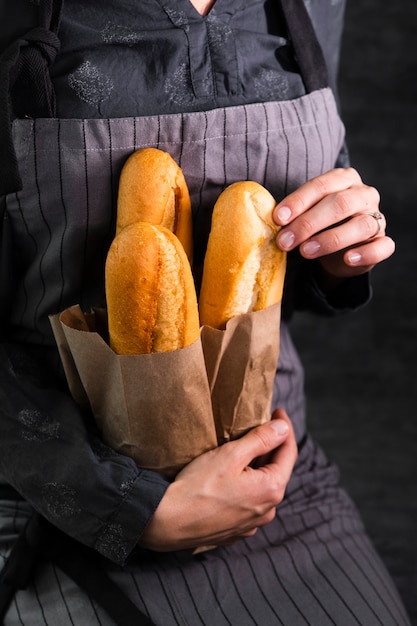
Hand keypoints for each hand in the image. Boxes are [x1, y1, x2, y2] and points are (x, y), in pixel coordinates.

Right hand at [138, 408, 296, 551]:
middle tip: (260, 426)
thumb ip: (261, 439)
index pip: (289, 452)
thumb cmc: (198, 486)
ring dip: (257, 468)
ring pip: (261, 489)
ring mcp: (251, 524)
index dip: (284, 428)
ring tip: (243, 450)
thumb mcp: (232, 454)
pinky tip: (229, 478)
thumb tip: (283, 428)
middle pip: (276, 471)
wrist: (167, 521)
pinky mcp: (234, 531)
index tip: (277, 411)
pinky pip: (247, 504)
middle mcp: (267, 511)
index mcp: (272, 490)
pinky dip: (244, 488)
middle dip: (270, 448)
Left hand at [273, 168, 394, 286]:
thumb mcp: (306, 213)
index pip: (322, 185)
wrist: (340, 249)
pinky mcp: (383, 242)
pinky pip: (382, 246)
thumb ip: (294, 213)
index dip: (299, 202)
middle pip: (340, 204)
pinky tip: (347, 259)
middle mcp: (364, 195)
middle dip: (308, 223)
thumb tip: (272, 221)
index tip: (278, 219)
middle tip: (285, 241)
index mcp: (344, 179)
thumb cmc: (319, 224)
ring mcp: (377, 218)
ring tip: (305, 252)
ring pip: (361, 225)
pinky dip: (365, 253)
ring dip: (330, 239)